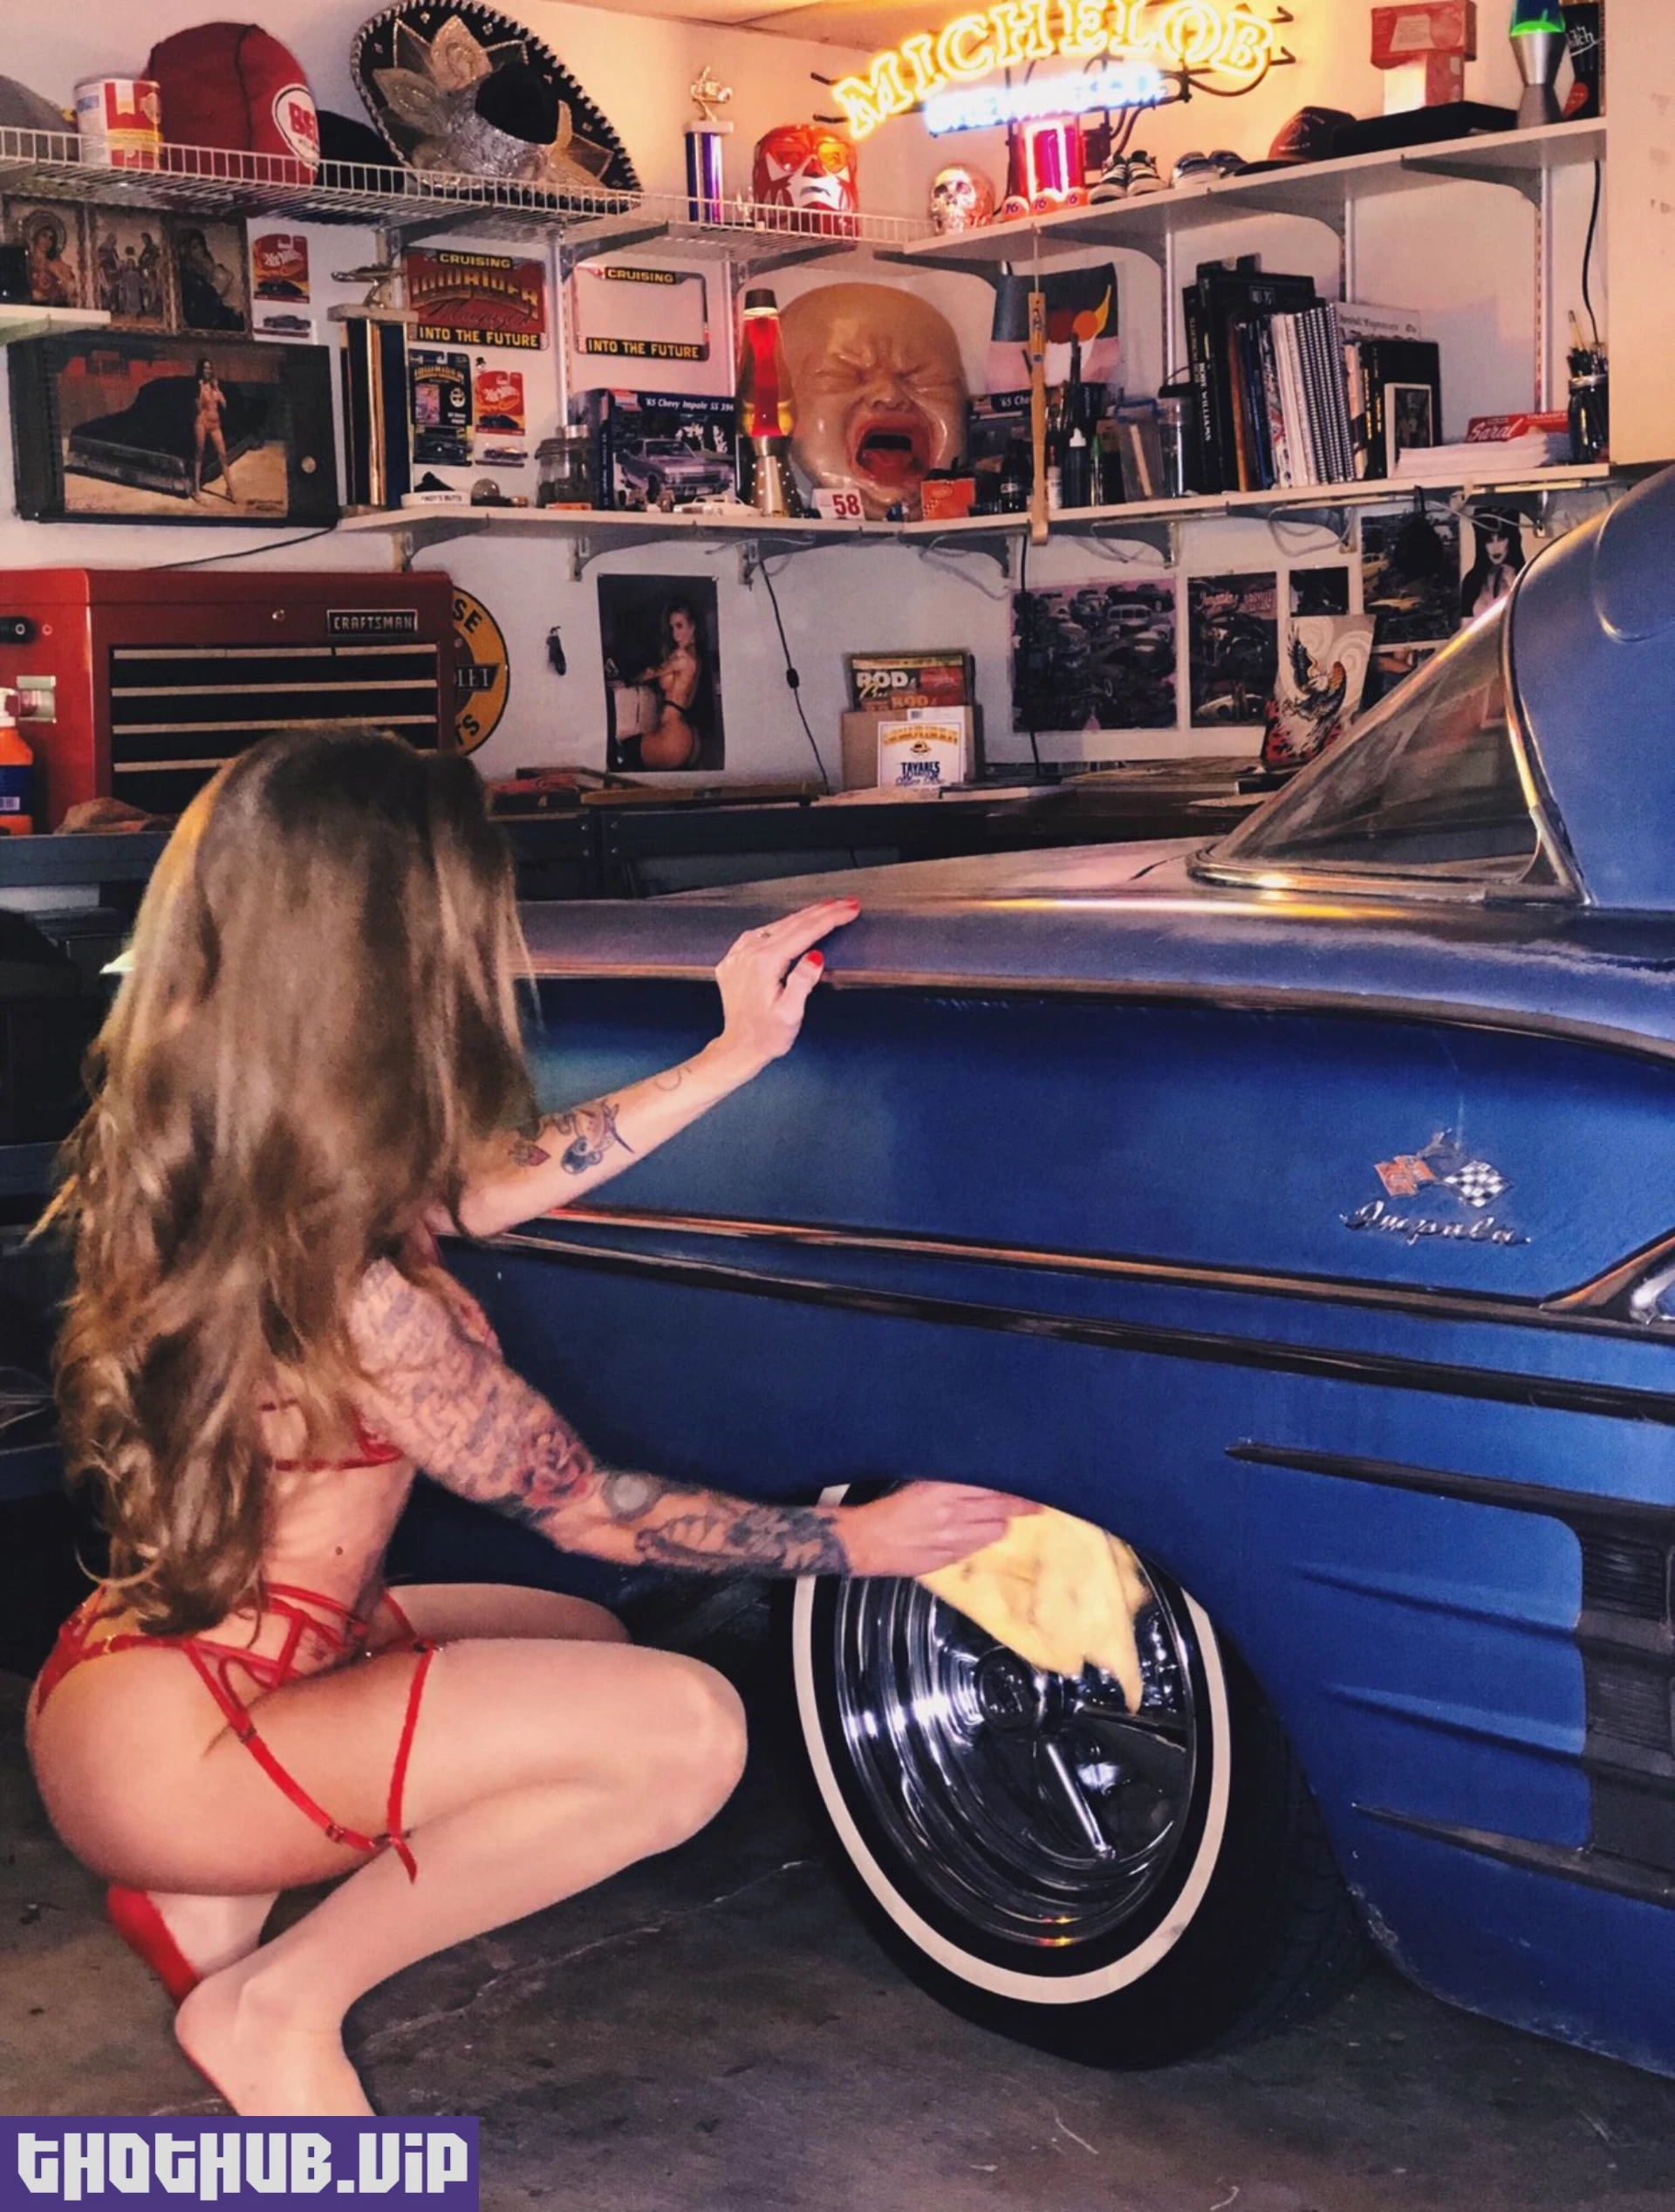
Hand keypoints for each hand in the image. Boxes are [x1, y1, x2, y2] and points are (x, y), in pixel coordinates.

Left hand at [713, 899, 859, 1074]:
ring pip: (776, 926)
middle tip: (846, 903)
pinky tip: (790, 925)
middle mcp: (749, 954)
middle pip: (792, 923)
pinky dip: (779, 927)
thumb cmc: (767, 1036)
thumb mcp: (791, 1014)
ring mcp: (738, 955)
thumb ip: (803, 982)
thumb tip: (816, 956)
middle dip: (822, 911)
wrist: (739, 1048)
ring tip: (826, 908)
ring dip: (803, 916)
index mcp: (766, 963)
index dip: (831, 918)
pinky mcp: (733, 961)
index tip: (850, 909)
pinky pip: (758, 935)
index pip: (806, 932)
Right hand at [837, 1483, 1038, 1578]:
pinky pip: (979, 1546)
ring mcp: (956, 1538)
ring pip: (997, 1529)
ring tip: (1002, 1516)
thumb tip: (978, 1478)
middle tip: (1037, 1502)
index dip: (1013, 1485)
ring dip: (1001, 1522)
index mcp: (945, 1488)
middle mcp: (955, 1512)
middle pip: (1003, 1507)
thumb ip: (951, 1482)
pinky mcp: (953, 1557)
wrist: (869, 1541)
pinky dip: (983, 1538)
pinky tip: (979, 1532)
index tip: (1028, 1479)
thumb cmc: (891, 1508)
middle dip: (1022, 1505)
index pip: (993, 1485)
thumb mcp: (921, 1483)